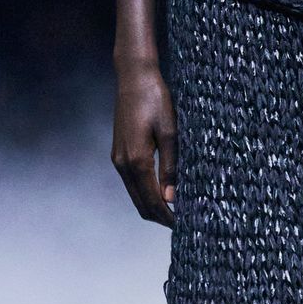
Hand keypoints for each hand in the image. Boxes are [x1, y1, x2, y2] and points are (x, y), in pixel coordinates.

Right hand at [111, 58, 177, 225]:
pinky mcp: (119, 152)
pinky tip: (162, 191)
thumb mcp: (171, 132)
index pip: (152, 201)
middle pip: (140, 204)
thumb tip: (172, 197)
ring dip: (153, 206)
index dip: (168, 218)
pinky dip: (146, 193)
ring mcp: (118, 158)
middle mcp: (122, 163)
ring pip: (135, 194)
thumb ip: (171, 166)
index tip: (185, 226)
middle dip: (160, 217)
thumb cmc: (156, 99)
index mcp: (136, 160)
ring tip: (176, 211)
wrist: (133, 77)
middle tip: (183, 224)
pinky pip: (132, 182)